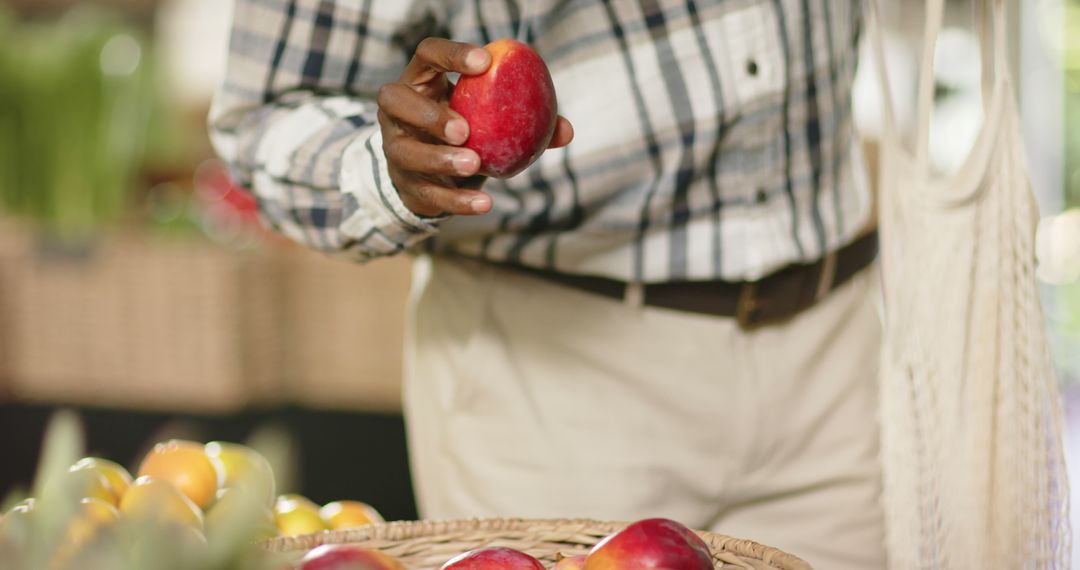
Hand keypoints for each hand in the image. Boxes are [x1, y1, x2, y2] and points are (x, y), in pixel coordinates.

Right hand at [377, 38, 572, 216]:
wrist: (436, 177)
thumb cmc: (467, 133)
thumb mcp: (488, 119)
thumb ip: (524, 119)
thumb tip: (566, 130)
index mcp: (421, 82)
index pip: (428, 54)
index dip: (452, 54)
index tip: (486, 62)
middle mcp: (397, 111)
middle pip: (396, 100)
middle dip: (429, 114)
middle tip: (464, 129)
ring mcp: (395, 148)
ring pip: (407, 152)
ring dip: (440, 159)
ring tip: (473, 164)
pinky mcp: (404, 184)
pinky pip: (428, 194)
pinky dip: (457, 200)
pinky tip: (484, 204)